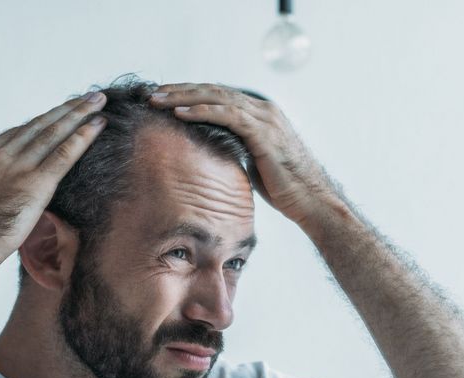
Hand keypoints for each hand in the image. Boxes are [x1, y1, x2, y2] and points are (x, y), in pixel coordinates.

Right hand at [0, 92, 108, 282]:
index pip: (17, 134)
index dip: (41, 123)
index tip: (58, 115)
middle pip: (40, 126)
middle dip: (66, 110)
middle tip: (88, 97)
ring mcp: (17, 168)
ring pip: (55, 134)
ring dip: (80, 115)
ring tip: (98, 102)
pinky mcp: (34, 185)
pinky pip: (64, 155)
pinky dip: (83, 138)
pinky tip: (98, 126)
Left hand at [147, 83, 341, 227]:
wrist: (311, 200)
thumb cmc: (286, 187)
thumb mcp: (255, 161)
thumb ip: (238, 148)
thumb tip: (215, 151)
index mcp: (260, 114)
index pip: (218, 96)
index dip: (189, 94)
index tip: (163, 98)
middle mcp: (263, 110)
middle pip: (213, 90)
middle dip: (180, 90)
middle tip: (152, 93)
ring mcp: (265, 118)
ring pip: (216, 97)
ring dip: (184, 97)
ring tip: (157, 100)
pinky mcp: (264, 132)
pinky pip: (227, 115)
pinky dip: (201, 111)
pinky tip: (180, 114)